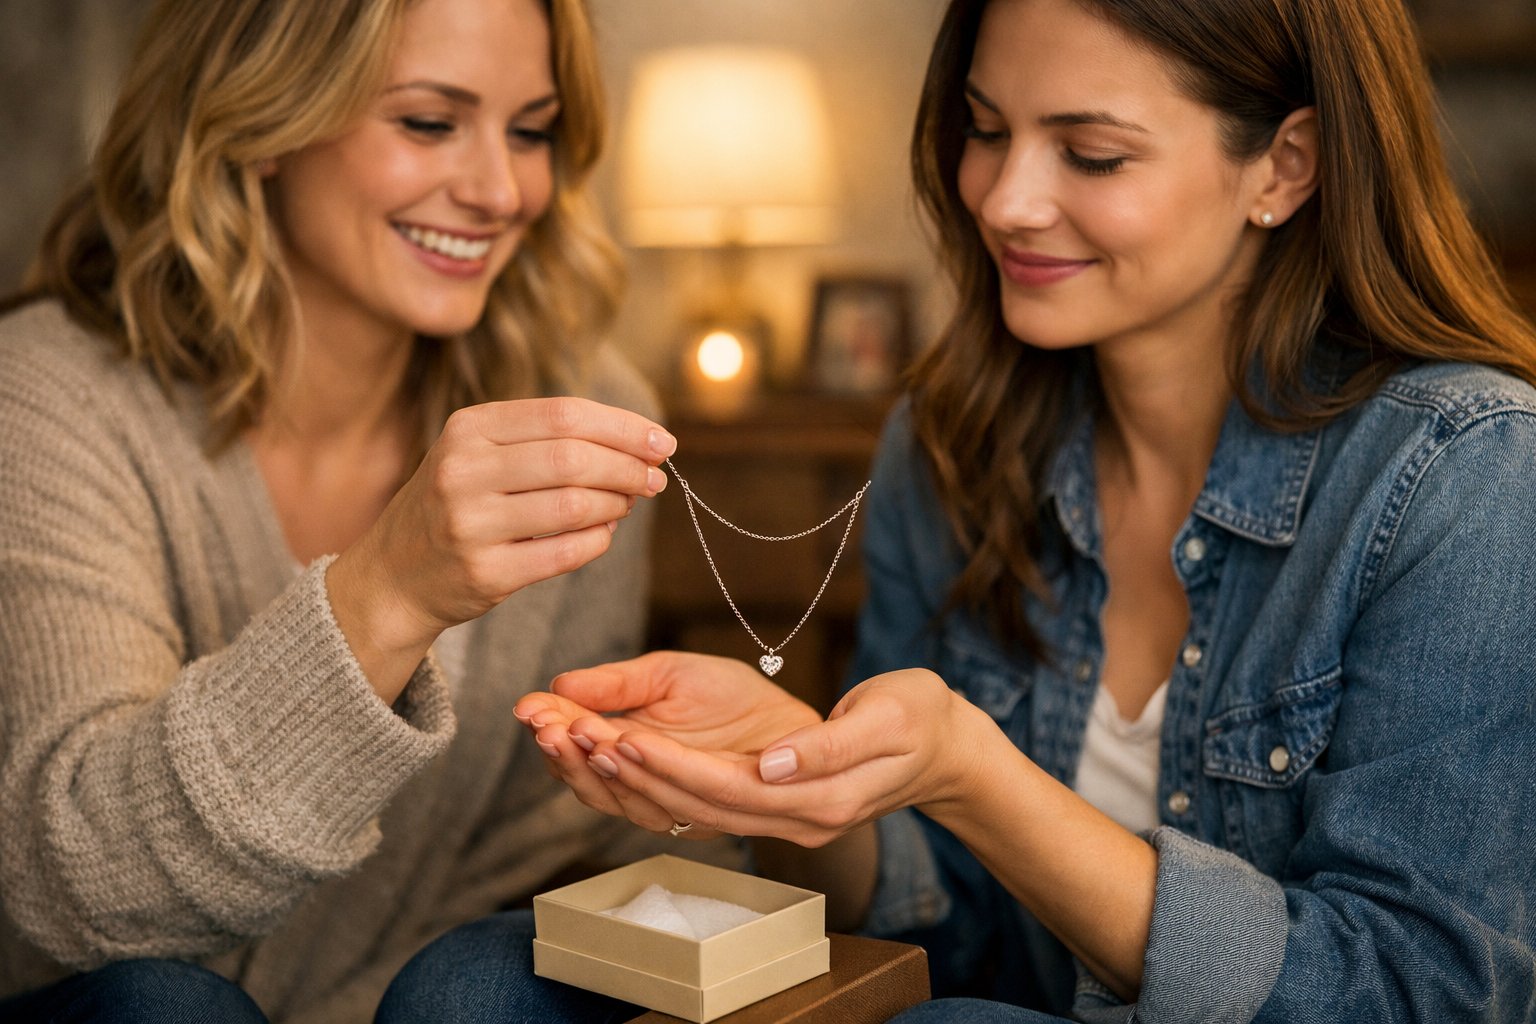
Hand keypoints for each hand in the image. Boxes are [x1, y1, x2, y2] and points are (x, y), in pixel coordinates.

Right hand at [329, 398, 674, 697]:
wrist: (393, 575)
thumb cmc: (457, 505)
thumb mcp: (480, 454)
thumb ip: (548, 441)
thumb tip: (640, 445)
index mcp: (468, 428)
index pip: (565, 414)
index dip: (624, 427)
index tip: (663, 442)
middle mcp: (463, 471)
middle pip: (574, 458)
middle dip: (628, 467)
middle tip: (655, 479)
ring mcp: (470, 524)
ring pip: (574, 506)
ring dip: (616, 505)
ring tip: (626, 505)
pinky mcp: (484, 573)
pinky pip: (565, 554)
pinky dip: (597, 542)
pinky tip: (603, 534)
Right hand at [515, 651, 822, 838]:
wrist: (802, 727)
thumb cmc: (734, 700)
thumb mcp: (667, 675)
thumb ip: (616, 684)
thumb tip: (558, 684)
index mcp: (625, 753)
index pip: (575, 749)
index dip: (550, 730)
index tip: (528, 707)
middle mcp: (643, 787)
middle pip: (588, 781)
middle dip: (564, 751)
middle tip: (546, 724)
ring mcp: (674, 804)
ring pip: (621, 796)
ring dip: (595, 763)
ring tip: (578, 729)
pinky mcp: (709, 813)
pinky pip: (668, 799)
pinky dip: (643, 770)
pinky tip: (624, 740)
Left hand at [521, 654, 995, 847]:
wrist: (945, 747)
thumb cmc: (920, 717)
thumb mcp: (890, 714)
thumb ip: (831, 745)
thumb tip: (772, 765)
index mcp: (822, 798)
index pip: (728, 788)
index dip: (672, 765)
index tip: (622, 734)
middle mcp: (795, 820)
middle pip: (697, 806)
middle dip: (633, 772)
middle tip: (575, 734)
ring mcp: (783, 819)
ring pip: (692, 808)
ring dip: (634, 779)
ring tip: (581, 740)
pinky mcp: (772, 805)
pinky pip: (704, 802)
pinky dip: (659, 781)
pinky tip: (620, 754)